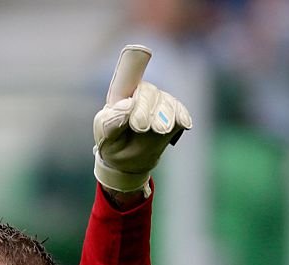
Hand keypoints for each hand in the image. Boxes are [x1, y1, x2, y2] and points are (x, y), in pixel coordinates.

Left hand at [94, 45, 191, 194]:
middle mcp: (143, 94)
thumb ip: (110, 121)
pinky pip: (180, 111)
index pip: (129, 76)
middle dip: (146, 109)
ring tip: (161, 130)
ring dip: (165, 115)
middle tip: (141, 128)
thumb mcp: (104, 136)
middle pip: (148, 93)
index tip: (131, 103)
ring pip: (165, 102)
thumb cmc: (113, 144)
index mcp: (123, 95)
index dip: (133, 79)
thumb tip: (128, 104)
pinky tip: (184, 124)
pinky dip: (181, 116)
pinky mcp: (174, 114)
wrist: (128, 163)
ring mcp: (159, 103)